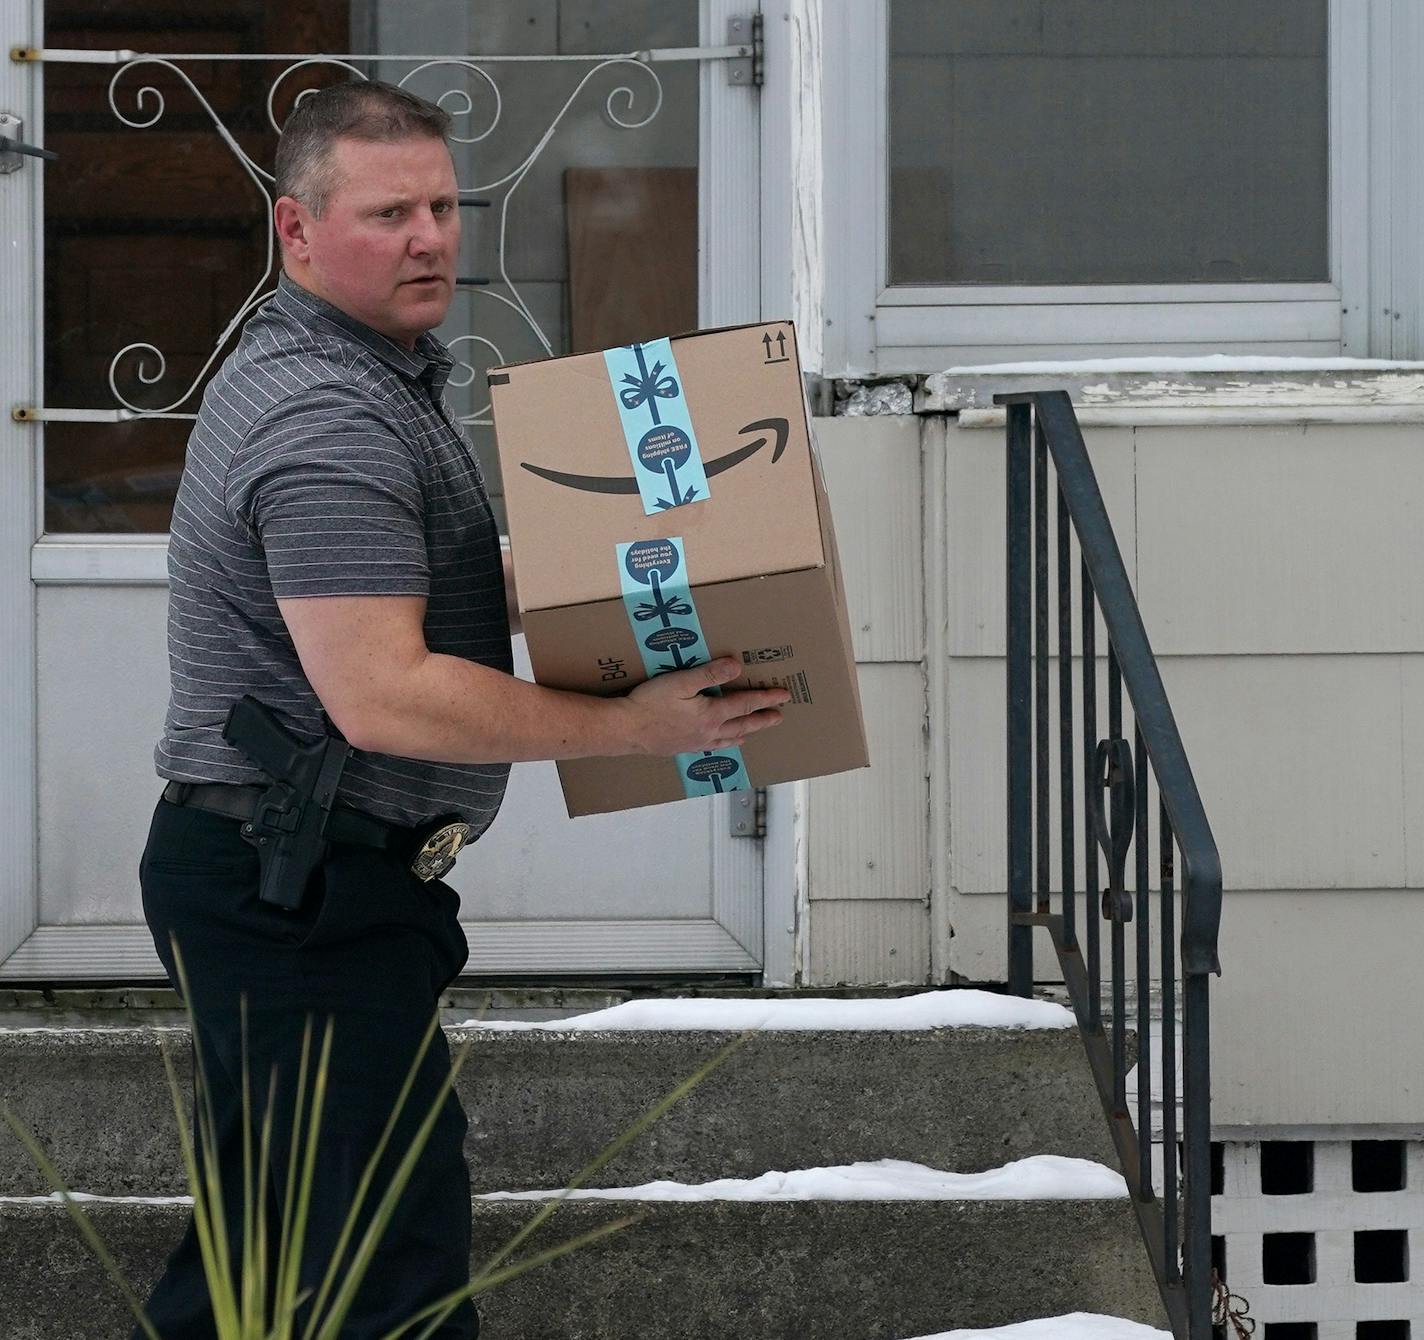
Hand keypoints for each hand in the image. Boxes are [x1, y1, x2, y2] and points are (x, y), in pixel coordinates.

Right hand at [620, 657, 791, 755]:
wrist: (626, 730)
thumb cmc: (650, 703)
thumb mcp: (681, 682)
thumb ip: (710, 674)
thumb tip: (736, 667)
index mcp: (711, 714)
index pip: (745, 704)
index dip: (765, 698)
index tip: (783, 695)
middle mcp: (709, 731)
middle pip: (743, 724)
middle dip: (762, 719)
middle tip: (779, 716)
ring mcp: (696, 742)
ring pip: (729, 738)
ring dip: (746, 732)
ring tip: (755, 731)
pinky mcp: (683, 748)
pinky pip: (713, 747)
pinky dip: (725, 744)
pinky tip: (724, 743)